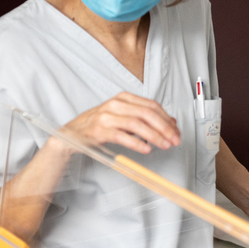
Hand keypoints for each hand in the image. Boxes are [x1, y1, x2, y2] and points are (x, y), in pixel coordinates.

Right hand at [56, 92, 180, 154]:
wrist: (72, 133)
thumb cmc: (99, 125)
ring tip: (164, 145)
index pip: (151, 106)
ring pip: (137, 124)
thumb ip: (143, 118)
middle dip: (164, 127)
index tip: (176, 131)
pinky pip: (122, 136)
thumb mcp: (122, 117)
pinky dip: (137, 143)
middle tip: (174, 139)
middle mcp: (115, 104)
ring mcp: (106, 116)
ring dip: (154, 136)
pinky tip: (146, 149)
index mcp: (123, 98)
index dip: (167, 119)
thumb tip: (170, 123)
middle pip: (147, 113)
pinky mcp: (100, 130)